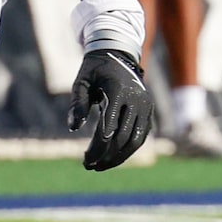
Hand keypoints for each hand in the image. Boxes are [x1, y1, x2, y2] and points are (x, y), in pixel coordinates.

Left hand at [70, 47, 155, 169]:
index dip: (97, 147)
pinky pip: (141, 136)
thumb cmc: (95, 70)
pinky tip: (113, 158)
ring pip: (135, 141)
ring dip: (118, 157)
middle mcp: (136, 100)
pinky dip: (128, 150)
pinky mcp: (148, 112)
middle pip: (123, 137)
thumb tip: (73, 128)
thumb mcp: (81, 82)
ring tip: (100, 167)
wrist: (118, 55)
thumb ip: (77, 103)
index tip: (85, 159)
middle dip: (106, 155)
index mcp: (118, 91)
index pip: (110, 127)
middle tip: (89, 166)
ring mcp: (145, 106)